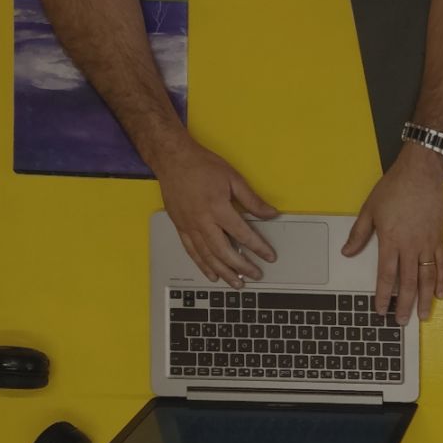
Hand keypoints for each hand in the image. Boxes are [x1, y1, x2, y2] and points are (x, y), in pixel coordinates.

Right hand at [152, 138, 277, 287]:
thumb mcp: (233, 178)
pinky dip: (203, 265)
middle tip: (255, 275)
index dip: (258, 247)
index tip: (269, 256)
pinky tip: (212, 275)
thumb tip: (270, 214)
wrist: (172, 158)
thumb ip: (252, 200)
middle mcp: (202, 220)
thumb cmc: (201, 165)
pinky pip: (192, 251)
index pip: (242, 234)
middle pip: (224, 251)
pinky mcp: (179, 226)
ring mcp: (189, 225)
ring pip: (207, 256)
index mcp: (217, 207)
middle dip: (241, 266)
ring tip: (236, 284)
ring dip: (223, 272)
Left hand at [343, 144, 442, 322]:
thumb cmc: (395, 188)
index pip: (386, 276)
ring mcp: (426, 244)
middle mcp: (410, 246)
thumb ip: (359, 234)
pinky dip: (440, 280)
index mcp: (391, 241)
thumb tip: (347, 252)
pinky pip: (441, 264)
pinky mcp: (437, 238)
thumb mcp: (370, 209)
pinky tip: (439, 293)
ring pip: (426, 278)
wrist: (421, 173)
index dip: (383, 296)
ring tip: (423, 315)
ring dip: (424, 299)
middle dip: (404, 305)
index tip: (380, 310)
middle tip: (401, 321)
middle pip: (407, 283)